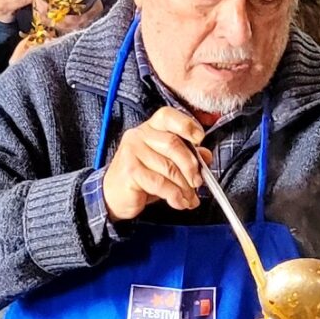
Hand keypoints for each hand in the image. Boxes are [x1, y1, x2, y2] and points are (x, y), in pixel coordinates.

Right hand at [101, 106, 207, 220]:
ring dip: (185, 187)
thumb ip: (187, 156)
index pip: (168, 116)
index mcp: (150, 128)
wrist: (113, 195)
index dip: (186, 125)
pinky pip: (160, 183)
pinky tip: (178, 202)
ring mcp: (132, 152)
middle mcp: (139, 135)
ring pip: (169, 168)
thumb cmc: (142, 177)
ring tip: (190, 198)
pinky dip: (174, 195)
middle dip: (191, 166)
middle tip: (198, 182)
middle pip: (173, 144)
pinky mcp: (130, 171)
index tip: (200, 139)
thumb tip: (206, 157)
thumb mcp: (166, 164)